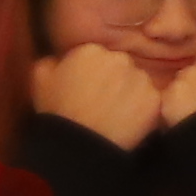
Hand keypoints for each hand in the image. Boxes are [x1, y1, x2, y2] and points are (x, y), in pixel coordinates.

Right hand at [32, 43, 167, 148]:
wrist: (80, 145)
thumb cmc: (57, 111)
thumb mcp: (40, 80)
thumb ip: (51, 62)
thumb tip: (61, 60)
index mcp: (90, 51)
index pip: (97, 55)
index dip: (92, 72)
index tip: (87, 86)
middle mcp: (119, 59)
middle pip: (120, 65)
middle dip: (113, 78)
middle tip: (102, 100)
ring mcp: (140, 78)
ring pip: (138, 81)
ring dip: (130, 92)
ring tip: (114, 112)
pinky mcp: (154, 99)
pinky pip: (151, 99)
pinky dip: (142, 108)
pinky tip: (127, 120)